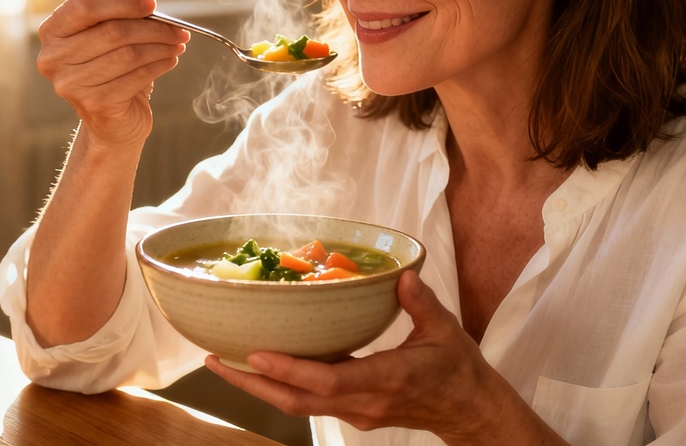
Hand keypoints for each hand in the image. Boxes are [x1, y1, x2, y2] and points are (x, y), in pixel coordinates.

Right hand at [37, 0, 189, 148]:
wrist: (111, 122)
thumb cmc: (109, 69)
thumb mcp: (108, 32)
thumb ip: (111, 3)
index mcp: (52, 32)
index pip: (84, 7)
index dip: (121, 2)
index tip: (152, 4)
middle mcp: (54, 58)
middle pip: (112, 31)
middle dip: (152, 27)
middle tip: (178, 28)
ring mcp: (71, 84)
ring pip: (128, 54)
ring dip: (160, 46)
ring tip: (177, 43)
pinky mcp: (95, 104)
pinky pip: (136, 76)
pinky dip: (159, 65)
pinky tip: (169, 60)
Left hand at [204, 271, 548, 441]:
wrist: (470, 411)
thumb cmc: (459, 370)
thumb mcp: (445, 330)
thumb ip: (420, 302)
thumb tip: (402, 274)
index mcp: (387, 380)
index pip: (329, 381)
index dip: (289, 370)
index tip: (256, 354)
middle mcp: (366, 402)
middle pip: (299, 401)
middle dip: (254, 383)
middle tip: (215, 360)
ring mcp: (359, 411)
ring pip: (299, 406)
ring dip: (260, 388)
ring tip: (225, 364)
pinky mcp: (356, 412)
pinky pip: (310, 403)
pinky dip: (282, 387)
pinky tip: (262, 368)